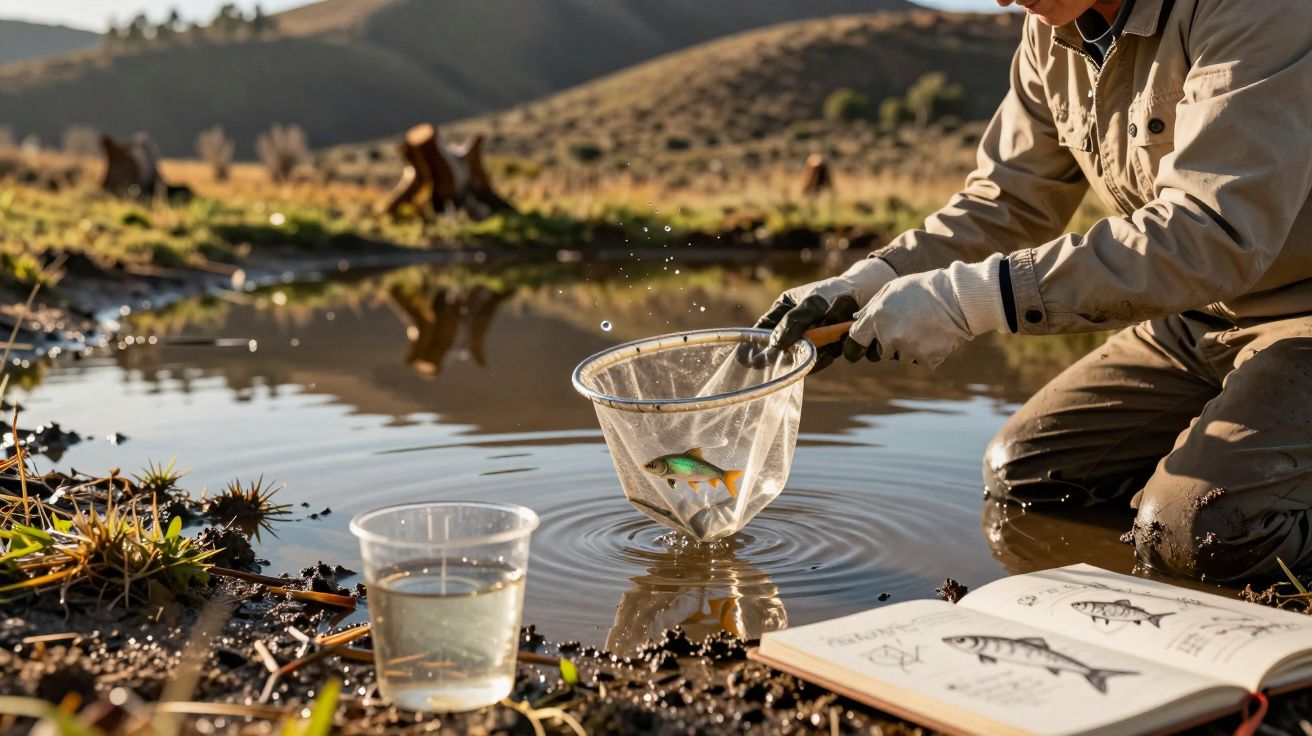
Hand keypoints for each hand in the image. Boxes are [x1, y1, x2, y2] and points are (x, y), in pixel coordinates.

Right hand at [754, 258, 897, 371]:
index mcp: (784, 309)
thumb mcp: (812, 303)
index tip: (753, 361)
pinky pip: (820, 359)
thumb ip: (794, 322)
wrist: (867, 294)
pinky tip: (834, 349)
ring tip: (828, 343)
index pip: (762, 329)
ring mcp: (810, 337)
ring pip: (802, 355)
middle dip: (792, 352)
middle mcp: (794, 325)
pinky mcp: (826, 346)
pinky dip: (826, 356)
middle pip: (783, 347)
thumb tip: (775, 345)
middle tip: (799, 354)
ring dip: (814, 352)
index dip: (756, 345)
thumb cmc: (835, 292)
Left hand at [843, 254, 1008, 368]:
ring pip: (902, 357)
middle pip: (882, 352)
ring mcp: (908, 349)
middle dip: (890, 343)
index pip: (856, 340)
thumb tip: (855, 320)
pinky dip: (928, 352)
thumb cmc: (923, 289)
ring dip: (910, 348)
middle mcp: (889, 337)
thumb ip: (872, 307)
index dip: (857, 344)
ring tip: (924, 327)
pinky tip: (935, 335)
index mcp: (877, 318)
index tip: (861, 347)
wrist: (957, 297)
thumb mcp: (891, 289)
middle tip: (908, 327)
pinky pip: (922, 360)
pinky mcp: (926, 358)